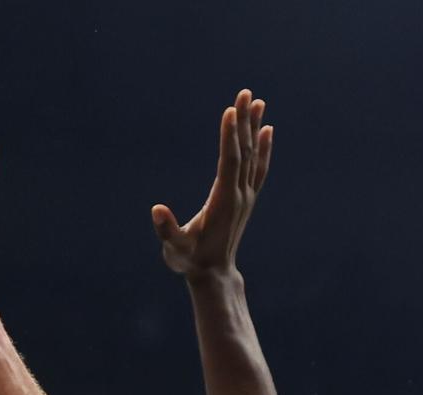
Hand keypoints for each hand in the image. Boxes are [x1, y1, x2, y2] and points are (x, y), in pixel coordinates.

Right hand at [151, 89, 272, 277]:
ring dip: (254, 127)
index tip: (230, 111)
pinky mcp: (246, 198)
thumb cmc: (190, 260)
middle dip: (243, 122)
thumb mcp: (174, 248)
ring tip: (256, 101)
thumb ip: (166, 230)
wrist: (214, 274)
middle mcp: (240, 195)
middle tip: (245, 93)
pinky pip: (258, 167)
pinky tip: (266, 129)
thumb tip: (156, 210)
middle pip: (244, 152)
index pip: (229, 162)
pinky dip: (263, 147)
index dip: (230, 137)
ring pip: (253, 155)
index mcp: (223, 202)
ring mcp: (246, 196)